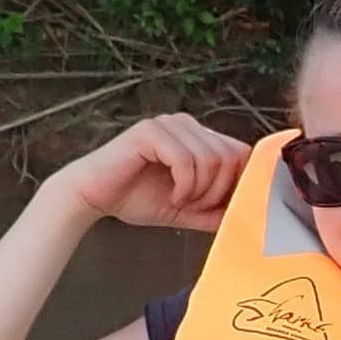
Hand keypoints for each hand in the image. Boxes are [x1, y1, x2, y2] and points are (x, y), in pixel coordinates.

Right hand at [48, 113, 248, 231]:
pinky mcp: (151, 132)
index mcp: (197, 136)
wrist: (93, 196)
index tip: (217, 207)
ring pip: (210, 159)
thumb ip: (215, 210)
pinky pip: (186, 160)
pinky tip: (173, 196)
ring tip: (182, 202)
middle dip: (218, 191)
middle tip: (195, 207)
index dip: (237, 183)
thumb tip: (248, 215)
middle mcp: (186, 124)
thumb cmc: (135, 197)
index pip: (240, 152)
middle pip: (230, 156)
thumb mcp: (186, 209)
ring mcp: (169, 124)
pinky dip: (185, 186)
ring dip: (200, 191)